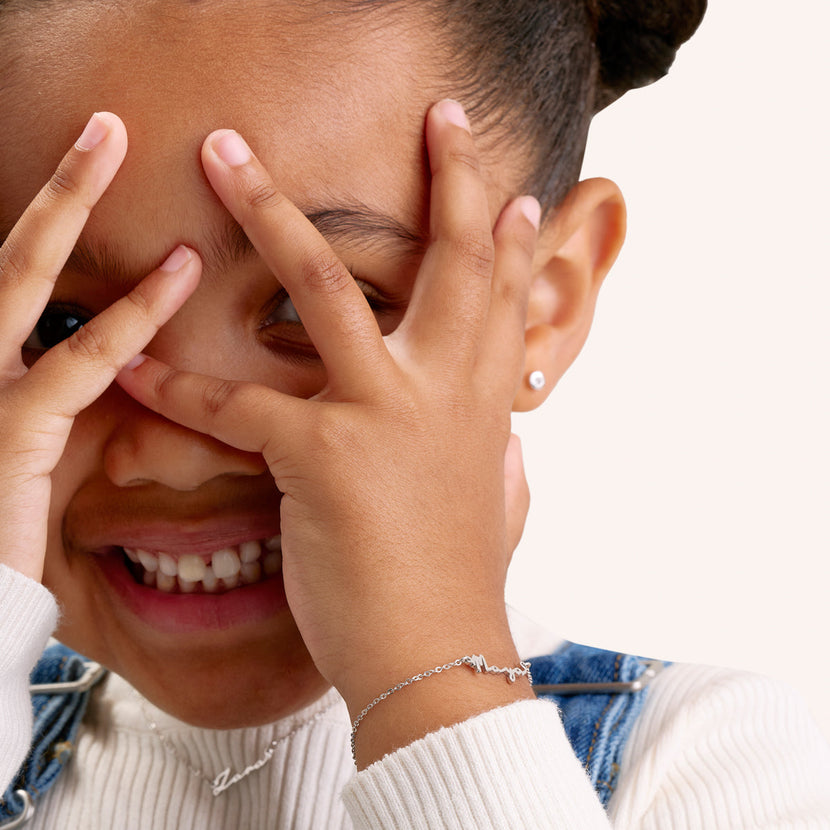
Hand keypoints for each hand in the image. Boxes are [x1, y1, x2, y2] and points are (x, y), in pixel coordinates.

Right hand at [0, 113, 200, 581]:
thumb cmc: (17, 527)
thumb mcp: (50, 441)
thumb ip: (85, 390)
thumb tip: (142, 357)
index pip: (25, 278)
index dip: (54, 221)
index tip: (94, 170)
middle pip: (13, 254)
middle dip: (54, 186)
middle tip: (103, 126)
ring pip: (26, 280)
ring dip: (69, 208)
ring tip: (115, 143)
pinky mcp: (8, 434)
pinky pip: (76, 362)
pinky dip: (129, 317)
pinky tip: (177, 274)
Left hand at [117, 100, 539, 759]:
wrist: (437, 653)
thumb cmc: (461, 579)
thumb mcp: (497, 497)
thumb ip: (498, 451)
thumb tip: (507, 430)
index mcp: (482, 400)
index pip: (503, 295)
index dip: (506, 233)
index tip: (506, 184)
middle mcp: (442, 389)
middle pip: (445, 258)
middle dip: (445, 176)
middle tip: (437, 111)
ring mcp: (383, 413)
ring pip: (322, 286)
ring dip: (269, 210)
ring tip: (225, 153)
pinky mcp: (322, 455)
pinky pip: (238, 405)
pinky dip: (182, 386)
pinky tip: (138, 364)